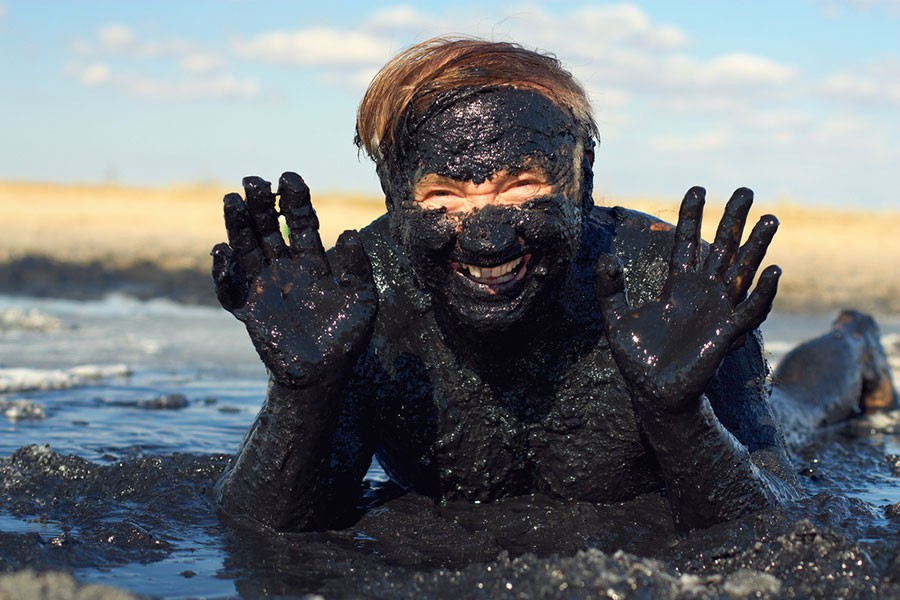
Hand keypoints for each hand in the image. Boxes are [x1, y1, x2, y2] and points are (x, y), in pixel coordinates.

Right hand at [211, 172, 376, 386]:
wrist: (322, 375)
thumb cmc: (345, 339)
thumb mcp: (362, 301)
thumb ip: (358, 268)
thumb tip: (348, 232)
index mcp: (312, 262)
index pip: (301, 223)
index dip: (295, 200)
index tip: (288, 176)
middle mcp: (285, 269)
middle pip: (269, 229)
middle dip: (262, 204)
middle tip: (253, 180)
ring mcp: (265, 288)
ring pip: (247, 249)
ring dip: (238, 225)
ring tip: (231, 200)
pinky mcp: (249, 311)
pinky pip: (231, 289)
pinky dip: (224, 272)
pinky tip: (222, 252)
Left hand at [595, 187, 779, 414]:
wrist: (654, 394)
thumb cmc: (639, 359)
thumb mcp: (616, 320)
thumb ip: (609, 290)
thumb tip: (605, 258)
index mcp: (677, 287)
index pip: (687, 243)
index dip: (692, 218)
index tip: (698, 188)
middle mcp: (702, 294)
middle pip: (722, 249)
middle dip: (733, 220)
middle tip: (746, 189)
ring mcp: (717, 311)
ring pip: (742, 271)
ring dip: (756, 246)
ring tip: (770, 218)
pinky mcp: (725, 333)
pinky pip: (749, 310)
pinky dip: (762, 292)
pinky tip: (772, 271)